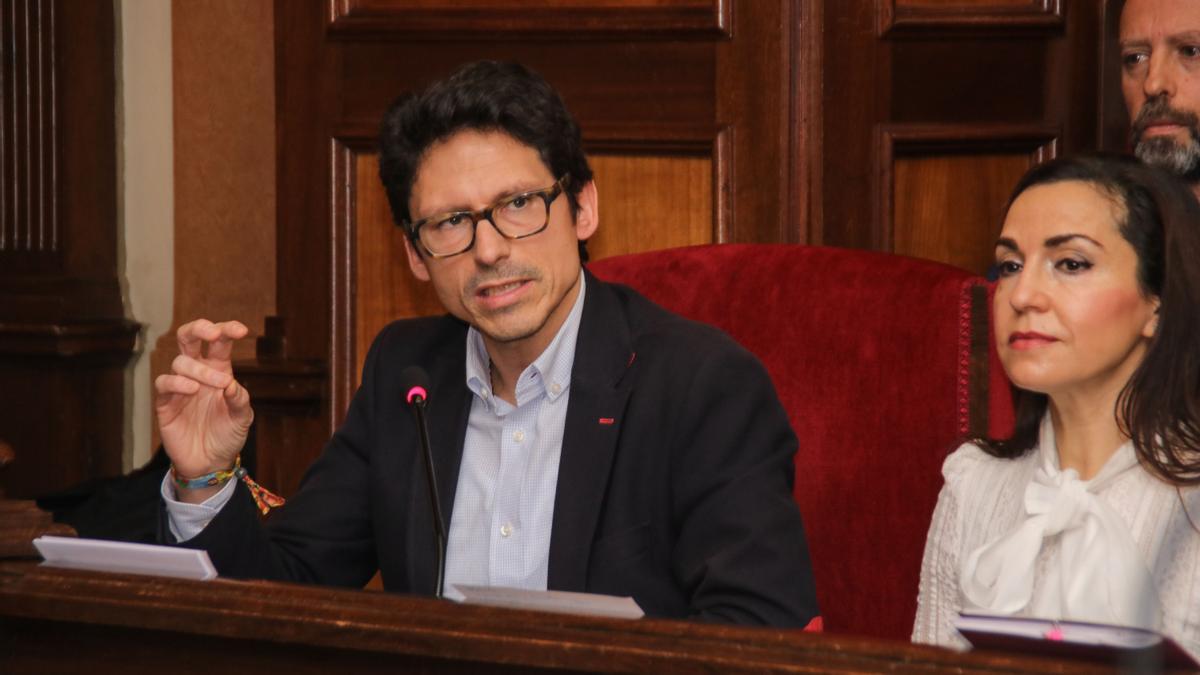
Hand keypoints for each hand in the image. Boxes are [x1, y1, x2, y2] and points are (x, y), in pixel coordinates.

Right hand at [155, 319, 253, 483]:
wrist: (211, 463)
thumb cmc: (228, 435)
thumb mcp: (243, 418)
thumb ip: (240, 400)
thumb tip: (231, 384)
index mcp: (219, 370)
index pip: (219, 342)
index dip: (227, 330)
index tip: (241, 331)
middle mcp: (198, 373)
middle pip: (189, 338)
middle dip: (199, 328)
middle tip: (213, 334)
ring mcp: (180, 387)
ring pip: (180, 361)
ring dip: (199, 369)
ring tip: (217, 384)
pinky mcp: (165, 403)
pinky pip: (164, 384)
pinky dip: (177, 382)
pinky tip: (192, 390)